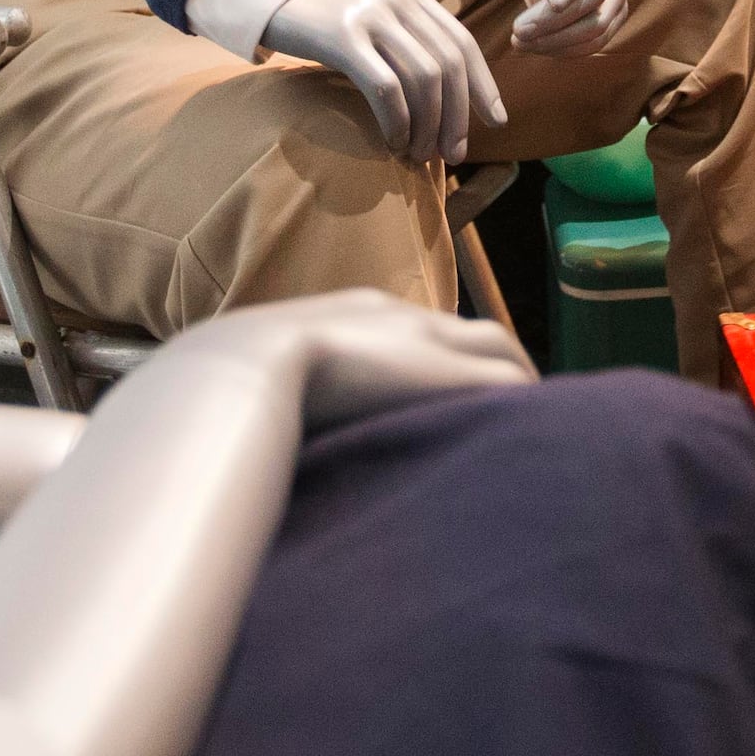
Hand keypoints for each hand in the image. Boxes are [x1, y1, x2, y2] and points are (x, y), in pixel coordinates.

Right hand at [181, 288, 534, 425]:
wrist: (241, 370)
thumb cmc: (227, 389)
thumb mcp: (253, 382)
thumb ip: (267, 396)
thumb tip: (233, 431)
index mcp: (352, 316)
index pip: (416, 329)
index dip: (438, 362)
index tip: (444, 399)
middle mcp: (397, 318)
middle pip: (473, 330)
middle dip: (491, 365)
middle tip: (508, 413)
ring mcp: (426, 339)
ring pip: (499, 347)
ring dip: (515, 386)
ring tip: (526, 431)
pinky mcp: (450, 371)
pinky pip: (510, 380)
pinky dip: (522, 403)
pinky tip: (525, 439)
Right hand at [264, 0, 506, 160]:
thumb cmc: (314, 11)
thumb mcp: (367, 8)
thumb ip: (401, 33)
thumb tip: (440, 88)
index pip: (461, 40)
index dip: (483, 83)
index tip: (496, 120)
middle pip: (448, 64)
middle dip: (458, 116)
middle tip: (454, 154)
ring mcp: (370, 15)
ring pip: (423, 79)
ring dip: (428, 126)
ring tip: (419, 154)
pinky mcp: (341, 37)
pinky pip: (385, 88)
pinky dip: (398, 122)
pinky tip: (392, 142)